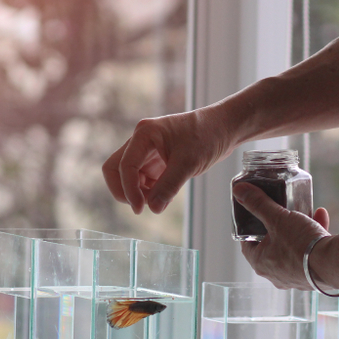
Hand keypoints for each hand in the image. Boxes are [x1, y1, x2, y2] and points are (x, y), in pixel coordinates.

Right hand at [102, 106, 234, 213]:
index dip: (128, 190)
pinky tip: (167, 195)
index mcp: (144, 134)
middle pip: (115, 170)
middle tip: (141, 206)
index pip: (124, 166)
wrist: (223, 129)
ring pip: (128, 178)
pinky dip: (150, 192)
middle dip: (124, 191)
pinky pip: (143, 182)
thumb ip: (168, 186)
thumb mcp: (188, 163)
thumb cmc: (207, 136)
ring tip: (162, 199)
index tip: (140, 209)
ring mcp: (147, 152)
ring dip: (139, 193)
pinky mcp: (155, 162)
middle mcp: (141, 142)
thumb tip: (153, 208)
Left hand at [232, 182, 332, 289]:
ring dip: (298, 228)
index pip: (247, 244)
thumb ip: (258, 204)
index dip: (250, 227)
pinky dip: (314, 236)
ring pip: (293, 248)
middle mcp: (276, 275)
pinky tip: (321, 216)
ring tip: (304, 211)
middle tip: (280, 212)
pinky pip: (310, 253)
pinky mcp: (314, 277)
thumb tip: (240, 191)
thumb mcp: (278, 218)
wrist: (335, 264)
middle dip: (278, 226)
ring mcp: (296, 277)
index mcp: (260, 263)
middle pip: (271, 245)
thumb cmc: (301, 244)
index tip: (255, 214)